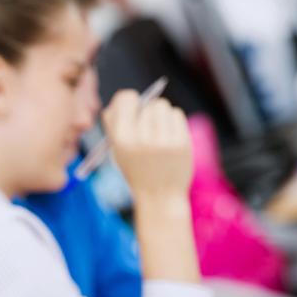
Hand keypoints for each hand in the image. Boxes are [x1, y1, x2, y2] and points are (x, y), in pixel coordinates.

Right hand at [101, 90, 192, 204]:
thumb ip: (114, 125)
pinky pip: (177, 115)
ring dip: (161, 115)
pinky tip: (169, 137)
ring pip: (163, 106)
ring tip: (158, 133)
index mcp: (121, 139)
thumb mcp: (118, 151)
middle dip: (147, 112)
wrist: (159, 197)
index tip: (132, 108)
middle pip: (148, 103)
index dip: (129, 101)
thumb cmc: (136, 171)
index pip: (126, 99)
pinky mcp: (181, 142)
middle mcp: (142, 138)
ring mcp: (163, 140)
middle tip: (147, 128)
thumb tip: (122, 100)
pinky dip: (173, 121)